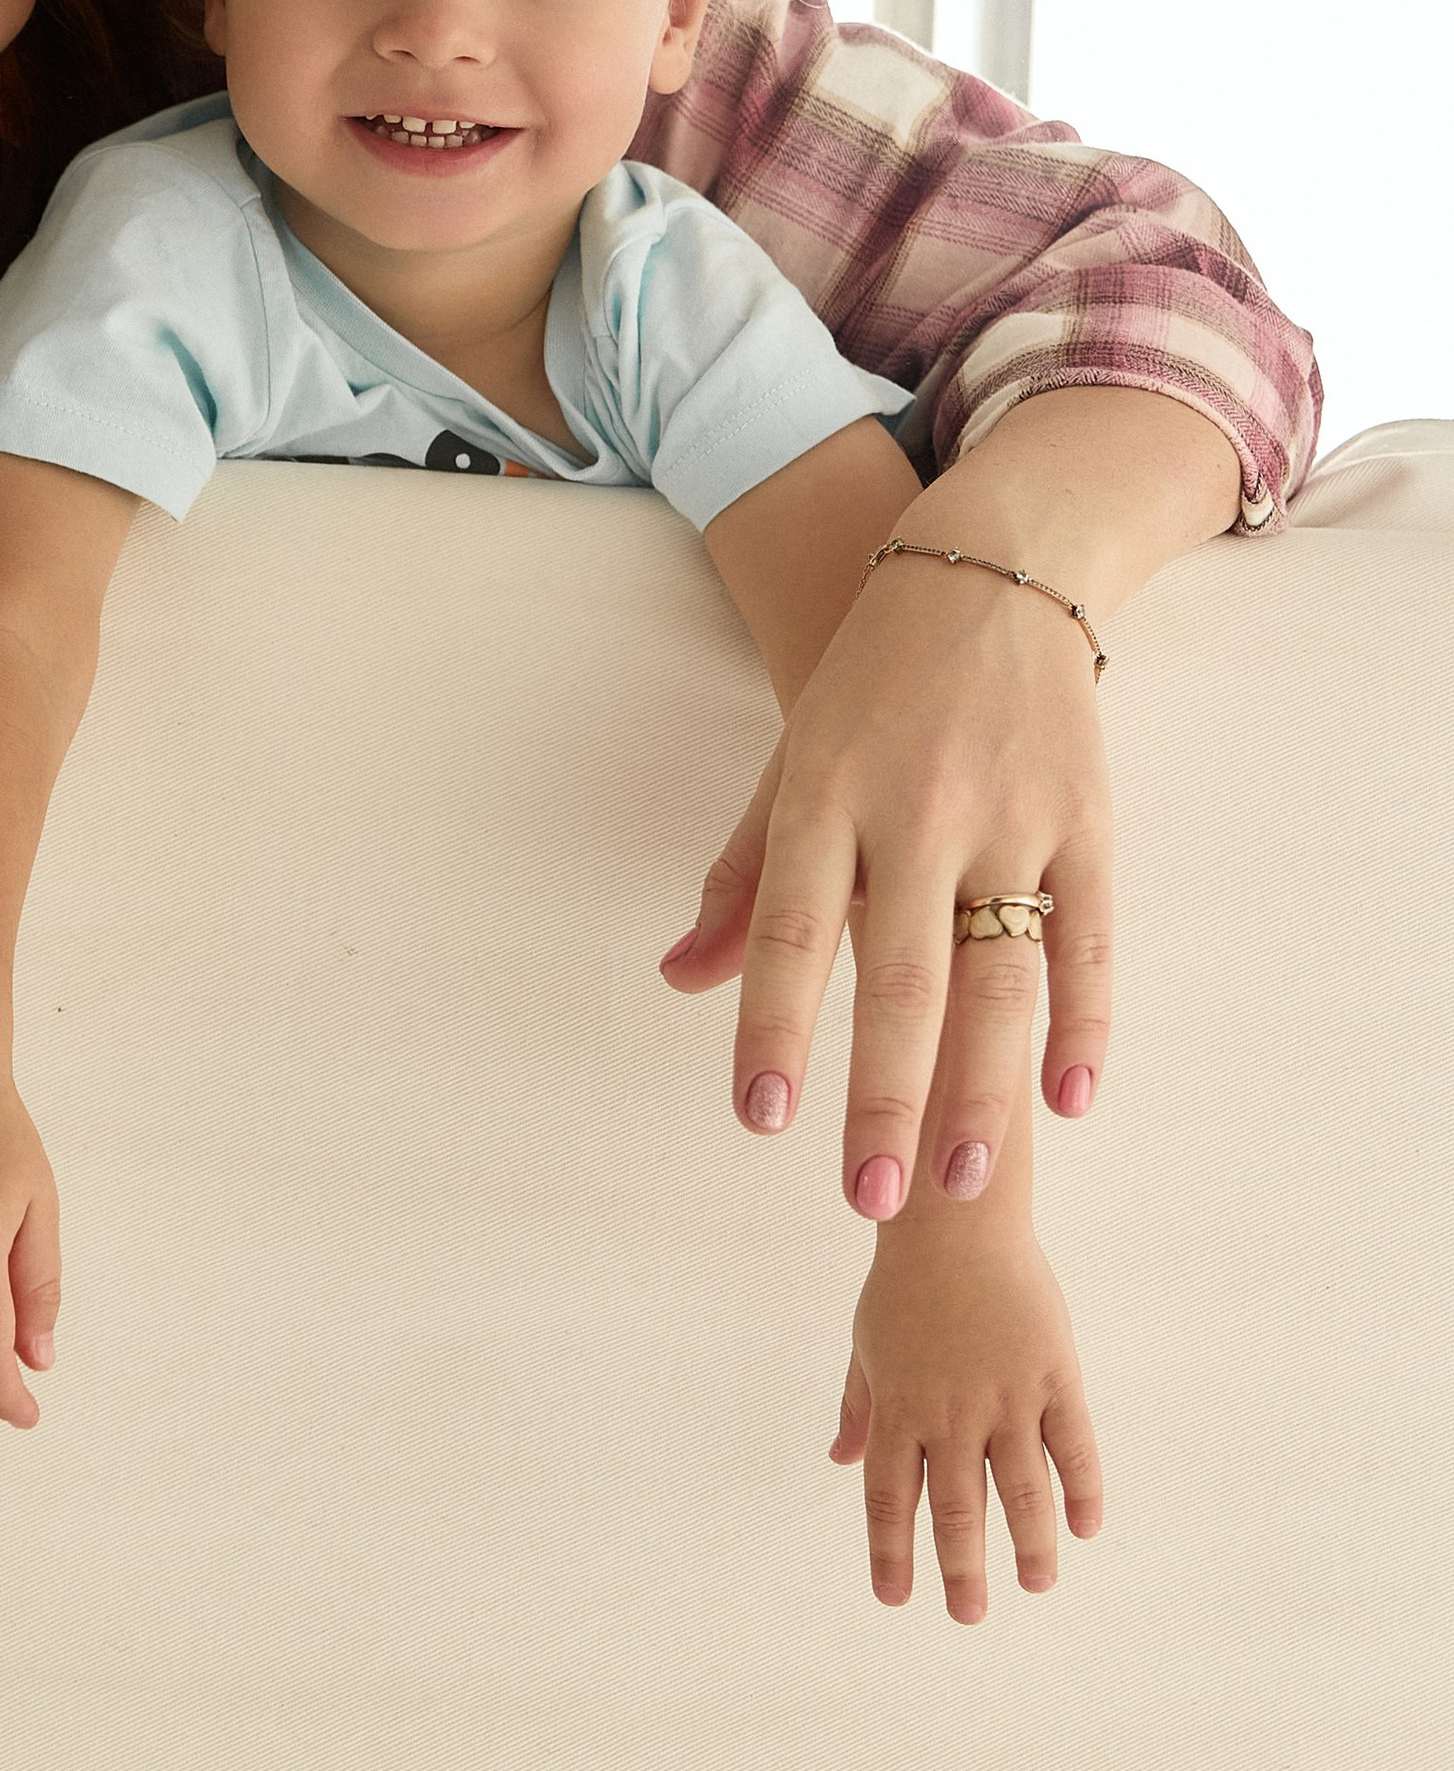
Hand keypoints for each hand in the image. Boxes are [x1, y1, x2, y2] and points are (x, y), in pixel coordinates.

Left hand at [662, 572, 1109, 1215]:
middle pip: (900, 974)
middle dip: (885, 1095)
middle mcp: (917, 809)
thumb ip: (743, 878)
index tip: (762, 1119)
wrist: (991, 572)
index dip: (776, 1026)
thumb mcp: (791, 761)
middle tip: (869, 1198)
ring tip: (961, 1184)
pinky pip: (1089, 939)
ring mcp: (1011, 817)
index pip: (793, 929)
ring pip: (999, 974)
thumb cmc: (870, 688)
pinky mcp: (1087, 820)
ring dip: (982, 1088)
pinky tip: (1068, 1101)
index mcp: (826, 793)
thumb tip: (681, 979)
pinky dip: (1083, 1024)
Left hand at [832, 1217, 1101, 1618]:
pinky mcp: (1054, 1374)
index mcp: (899, 1407)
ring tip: (1035, 1585)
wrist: (957, 1221)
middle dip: (961, 1568)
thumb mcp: (867, 1344)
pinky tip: (1085, 1528)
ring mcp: (1006, 1395)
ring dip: (1028, 1543)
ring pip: (1020, 1489)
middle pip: (955, 1507)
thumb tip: (839, 1458)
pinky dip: (1081, 1489)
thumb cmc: (905, 1283)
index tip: (895, 1599)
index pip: (888, 1497)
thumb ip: (859, 1406)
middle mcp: (950, 1412)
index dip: (890, 1551)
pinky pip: (1072, 1444)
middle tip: (967, 1615)